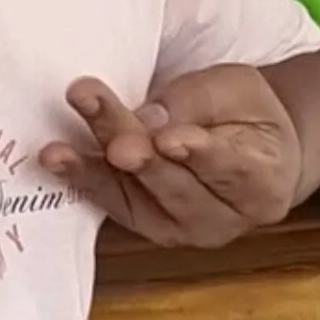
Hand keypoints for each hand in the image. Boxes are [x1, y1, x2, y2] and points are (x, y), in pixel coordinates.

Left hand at [40, 64, 300, 247]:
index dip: (197, 152)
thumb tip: (145, 120)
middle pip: (173, 181)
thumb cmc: (247, 115)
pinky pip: (113, 203)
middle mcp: (225, 218)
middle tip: (104, 128)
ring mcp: (184, 230)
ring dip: (94, 168)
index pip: (230, 167)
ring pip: (136, 196)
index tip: (168, 139)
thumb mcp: (235, 89)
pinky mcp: (147, 225)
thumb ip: (195, 103)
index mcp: (263, 182)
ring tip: (57, 151)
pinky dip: (83, 180)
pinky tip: (55, 160)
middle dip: (133, 149)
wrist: (251, 150)